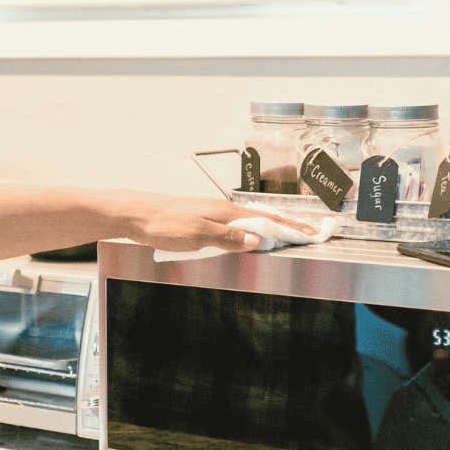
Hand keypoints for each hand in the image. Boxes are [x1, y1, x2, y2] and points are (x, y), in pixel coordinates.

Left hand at [118, 193, 316, 253]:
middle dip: (289, 225)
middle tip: (310, 232)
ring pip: (252, 220)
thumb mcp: (198, 234)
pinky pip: (237, 224)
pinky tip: (253, 234)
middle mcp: (223, 210)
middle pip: (264, 218)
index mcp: (227, 212)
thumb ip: (228, 237)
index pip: (267, 220)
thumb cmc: (164, 224)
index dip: (291, 228)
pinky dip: (254, 229)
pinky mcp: (205, 219)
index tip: (312, 233)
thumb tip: (258, 239)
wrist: (137, 215)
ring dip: (273, 227)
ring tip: (290, 233)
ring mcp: (214, 213)